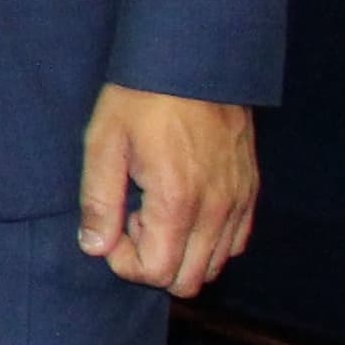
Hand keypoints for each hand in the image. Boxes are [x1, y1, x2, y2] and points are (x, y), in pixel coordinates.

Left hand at [79, 84, 257, 297]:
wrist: (193, 64)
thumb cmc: (141, 99)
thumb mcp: (103, 143)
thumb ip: (98, 201)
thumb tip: (94, 247)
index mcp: (176, 201)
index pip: (156, 272)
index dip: (125, 261)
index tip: (113, 226)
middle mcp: (216, 210)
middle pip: (188, 280)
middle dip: (152, 263)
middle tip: (131, 219)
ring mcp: (239, 203)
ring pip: (214, 266)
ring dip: (180, 253)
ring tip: (154, 210)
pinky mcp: (250, 193)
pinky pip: (235, 243)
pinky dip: (207, 242)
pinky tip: (181, 208)